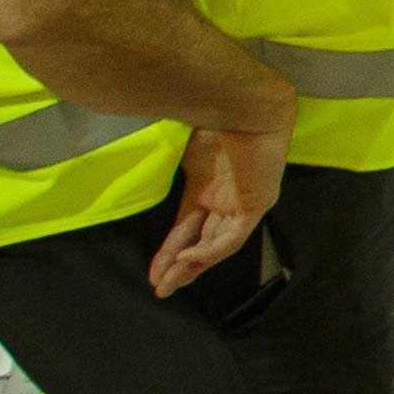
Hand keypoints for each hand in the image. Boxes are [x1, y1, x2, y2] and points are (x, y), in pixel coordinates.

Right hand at [149, 121, 287, 295]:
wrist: (244, 104)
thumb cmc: (214, 118)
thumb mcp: (183, 154)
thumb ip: (168, 174)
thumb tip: (137, 177)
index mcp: (207, 188)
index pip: (187, 229)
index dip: (169, 250)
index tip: (152, 272)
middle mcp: (226, 200)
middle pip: (201, 242)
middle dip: (179, 267)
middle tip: (160, 289)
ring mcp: (242, 203)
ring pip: (216, 246)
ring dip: (191, 266)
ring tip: (168, 283)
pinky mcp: (256, 203)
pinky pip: (231, 237)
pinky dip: (209, 251)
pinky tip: (187, 259)